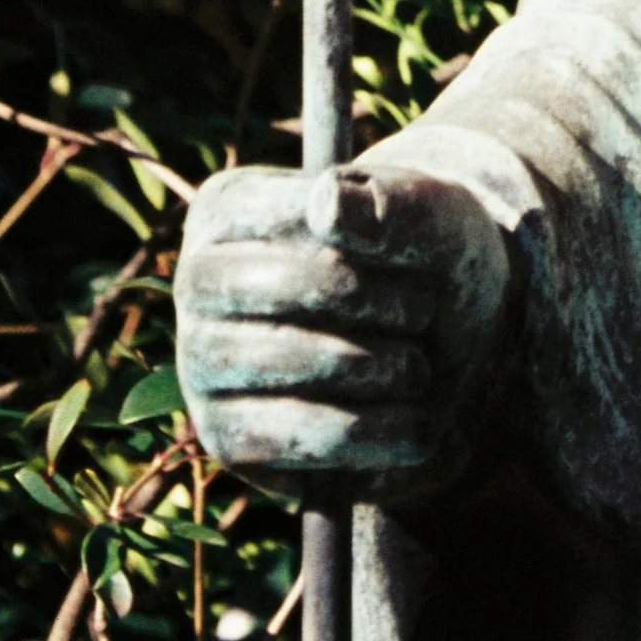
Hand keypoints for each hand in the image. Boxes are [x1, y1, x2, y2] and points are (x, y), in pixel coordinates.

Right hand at [176, 159, 509, 499]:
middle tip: (425, 313)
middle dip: (378, 304)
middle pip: (284, 288)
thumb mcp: (436, 219)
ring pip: (288, 362)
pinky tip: (411, 425)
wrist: (442, 350)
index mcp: (229, 207)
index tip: (421, 261)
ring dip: (381, 368)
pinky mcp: (227, 438)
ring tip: (416, 366)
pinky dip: (372, 433)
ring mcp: (200, 363)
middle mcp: (197, 281)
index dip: (380, 245)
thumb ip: (392, 202)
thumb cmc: (427, 262)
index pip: (302, 217)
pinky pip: (297, 439)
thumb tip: (327, 200)